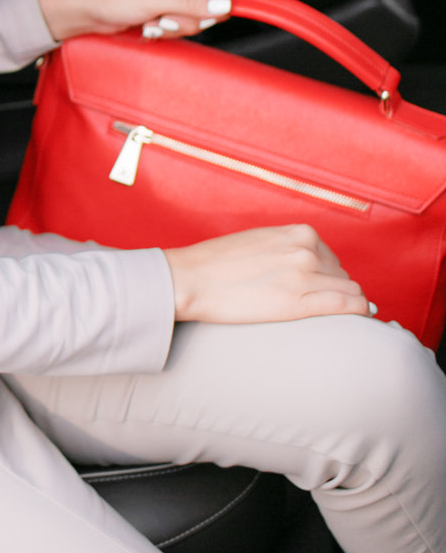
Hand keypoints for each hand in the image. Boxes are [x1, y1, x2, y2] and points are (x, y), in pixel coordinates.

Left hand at [37, 0, 235, 42]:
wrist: (88, 10)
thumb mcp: (155, 0)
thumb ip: (192, 4)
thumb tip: (224, 5)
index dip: (221, 6)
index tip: (205, 17)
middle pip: (213, 9)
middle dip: (188, 21)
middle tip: (164, 15)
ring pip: (197, 23)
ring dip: (174, 28)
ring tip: (152, 19)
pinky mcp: (168, 11)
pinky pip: (182, 29)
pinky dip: (166, 32)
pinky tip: (149, 25)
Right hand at [165, 225, 372, 324]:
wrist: (190, 279)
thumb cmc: (216, 264)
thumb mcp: (259, 242)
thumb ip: (287, 249)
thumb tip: (309, 267)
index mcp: (297, 233)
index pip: (331, 258)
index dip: (328, 278)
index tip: (323, 292)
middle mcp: (306, 249)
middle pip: (341, 275)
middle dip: (335, 292)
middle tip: (322, 309)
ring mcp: (305, 274)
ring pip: (349, 291)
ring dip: (346, 304)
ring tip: (338, 319)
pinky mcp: (300, 302)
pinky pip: (347, 305)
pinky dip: (359, 312)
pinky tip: (362, 319)